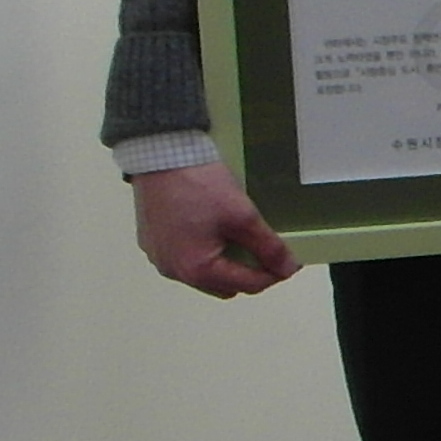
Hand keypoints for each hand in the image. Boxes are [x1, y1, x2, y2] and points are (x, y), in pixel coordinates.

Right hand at [132, 162, 296, 297]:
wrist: (161, 155)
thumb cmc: (198, 184)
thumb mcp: (243, 215)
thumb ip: (268, 247)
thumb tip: (288, 268)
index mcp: (196, 270)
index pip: (247, 286)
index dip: (273, 275)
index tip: (287, 262)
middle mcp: (173, 271)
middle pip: (224, 286)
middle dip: (247, 272)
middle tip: (263, 249)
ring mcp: (159, 257)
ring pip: (203, 274)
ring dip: (223, 263)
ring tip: (236, 236)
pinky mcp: (152, 242)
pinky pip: (183, 258)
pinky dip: (202, 251)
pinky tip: (211, 229)